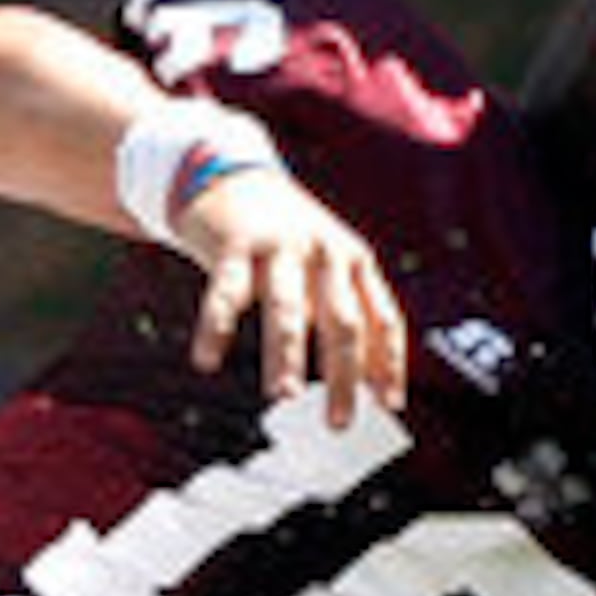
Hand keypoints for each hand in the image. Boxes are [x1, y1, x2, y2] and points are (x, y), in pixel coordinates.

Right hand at [172, 166, 409, 426]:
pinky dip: (215, 329)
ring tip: (282, 395)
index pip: (383, 318)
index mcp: (354, 261)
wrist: (230, 175)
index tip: (389, 405)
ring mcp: (280, 246)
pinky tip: (206, 360)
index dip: (389, 363)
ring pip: (286, 308)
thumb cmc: (286, 240)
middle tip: (338, 420)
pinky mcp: (235, 244)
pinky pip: (225, 293)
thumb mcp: (327, 269)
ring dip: (285, 354)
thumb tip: (372, 384)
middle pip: (342, 320)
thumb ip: (349, 315)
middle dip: (342, 374)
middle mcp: (324, 252)